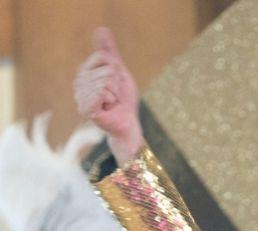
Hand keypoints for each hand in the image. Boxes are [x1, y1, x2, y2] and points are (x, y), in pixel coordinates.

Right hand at [74, 27, 142, 163]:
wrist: (128, 125)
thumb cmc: (123, 101)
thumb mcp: (118, 72)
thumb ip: (109, 52)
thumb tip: (101, 28)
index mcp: (84, 73)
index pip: (103, 57)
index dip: (116, 70)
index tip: (116, 84)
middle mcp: (78, 83)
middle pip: (106, 69)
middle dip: (117, 83)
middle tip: (115, 96)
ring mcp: (80, 96)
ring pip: (105, 81)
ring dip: (115, 93)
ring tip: (112, 103)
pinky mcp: (85, 108)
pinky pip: (102, 91)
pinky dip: (112, 99)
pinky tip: (109, 107)